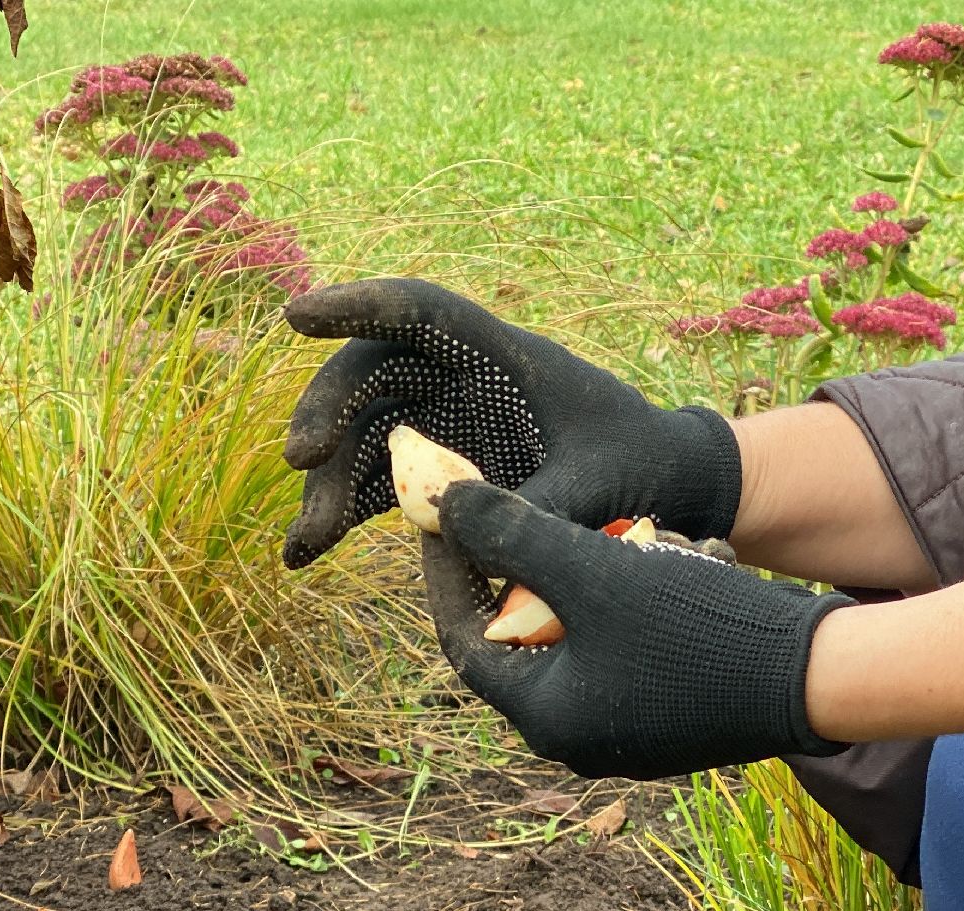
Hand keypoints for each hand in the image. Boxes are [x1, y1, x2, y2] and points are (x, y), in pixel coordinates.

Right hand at [280, 277, 741, 568]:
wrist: (667, 488)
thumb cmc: (643, 464)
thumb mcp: (602, 483)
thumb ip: (541, 504)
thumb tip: (470, 538)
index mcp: (505, 356)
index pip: (422, 312)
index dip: (359, 306)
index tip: (296, 317)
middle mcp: (464, 380)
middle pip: (375, 374)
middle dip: (330, 410)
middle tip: (301, 460)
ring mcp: (447, 424)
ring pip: (366, 434)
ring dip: (328, 483)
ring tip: (306, 543)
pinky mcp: (442, 470)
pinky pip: (378, 482)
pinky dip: (343, 512)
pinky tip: (307, 551)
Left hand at [421, 481, 853, 778]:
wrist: (814, 674)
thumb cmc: (694, 625)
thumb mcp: (593, 569)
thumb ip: (513, 537)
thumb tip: (443, 508)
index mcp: (546, 717)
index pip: (466, 637)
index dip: (452, 570)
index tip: (451, 514)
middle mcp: (579, 739)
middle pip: (531, 633)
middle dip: (551, 565)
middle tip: (569, 515)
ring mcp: (628, 732)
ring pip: (590, 632)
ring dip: (610, 574)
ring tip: (656, 537)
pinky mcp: (671, 716)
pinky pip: (634, 645)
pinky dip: (647, 597)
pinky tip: (691, 562)